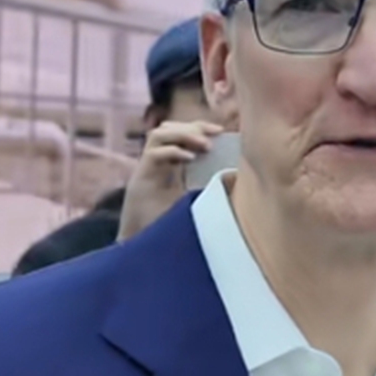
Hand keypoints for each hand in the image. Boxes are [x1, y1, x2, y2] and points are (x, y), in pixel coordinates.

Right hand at [118, 121, 222, 241]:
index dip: (198, 127)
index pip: (179, 133)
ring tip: (204, 144)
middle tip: (214, 134)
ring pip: (158, 135)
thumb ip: (208, 186)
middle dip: (192, 126)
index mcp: (169, 165)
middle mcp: (155, 164)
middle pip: (168, 129)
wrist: (145, 249)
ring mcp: (146, 170)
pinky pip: (153, 155)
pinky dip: (172, 151)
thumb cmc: (170, 226)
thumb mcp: (194, 201)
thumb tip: (236, 175)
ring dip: (182, 134)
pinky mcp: (140, 180)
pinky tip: (190, 158)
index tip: (221, 132)